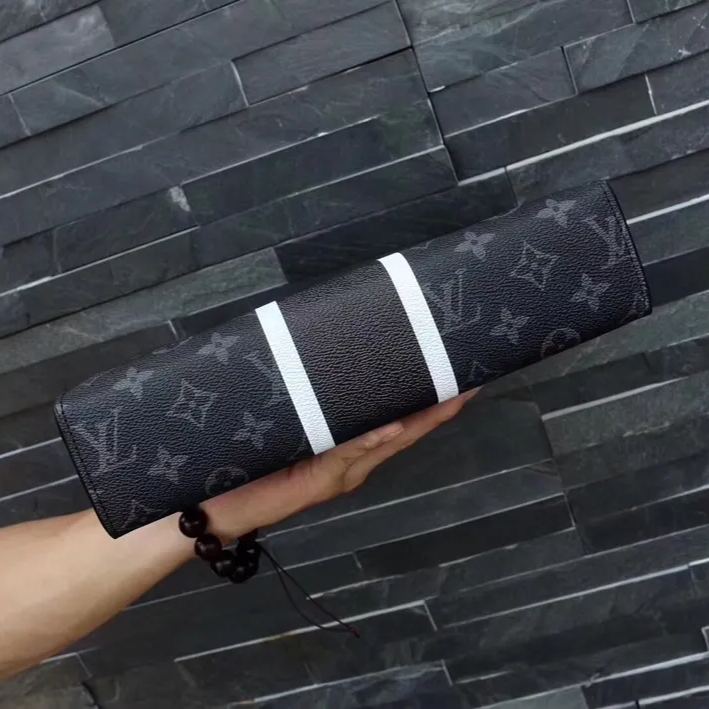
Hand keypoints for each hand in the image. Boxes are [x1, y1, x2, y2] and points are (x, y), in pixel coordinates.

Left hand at [202, 390, 476, 542]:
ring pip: (387, 441)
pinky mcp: (319, 480)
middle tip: (467, 380)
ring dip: (418, 419)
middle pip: (403, 432)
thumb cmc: (248, 463)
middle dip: (436, 408)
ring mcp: (339, 472)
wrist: (214, 504)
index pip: (395, 420)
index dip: (426, 401)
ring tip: (450, 394)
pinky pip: (352, 454)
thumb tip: (349, 380)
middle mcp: (352, 461)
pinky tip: (396, 424)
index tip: (455, 373)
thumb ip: (317, 410)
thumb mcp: (290, 428)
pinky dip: (375, 440)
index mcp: (348, 448)